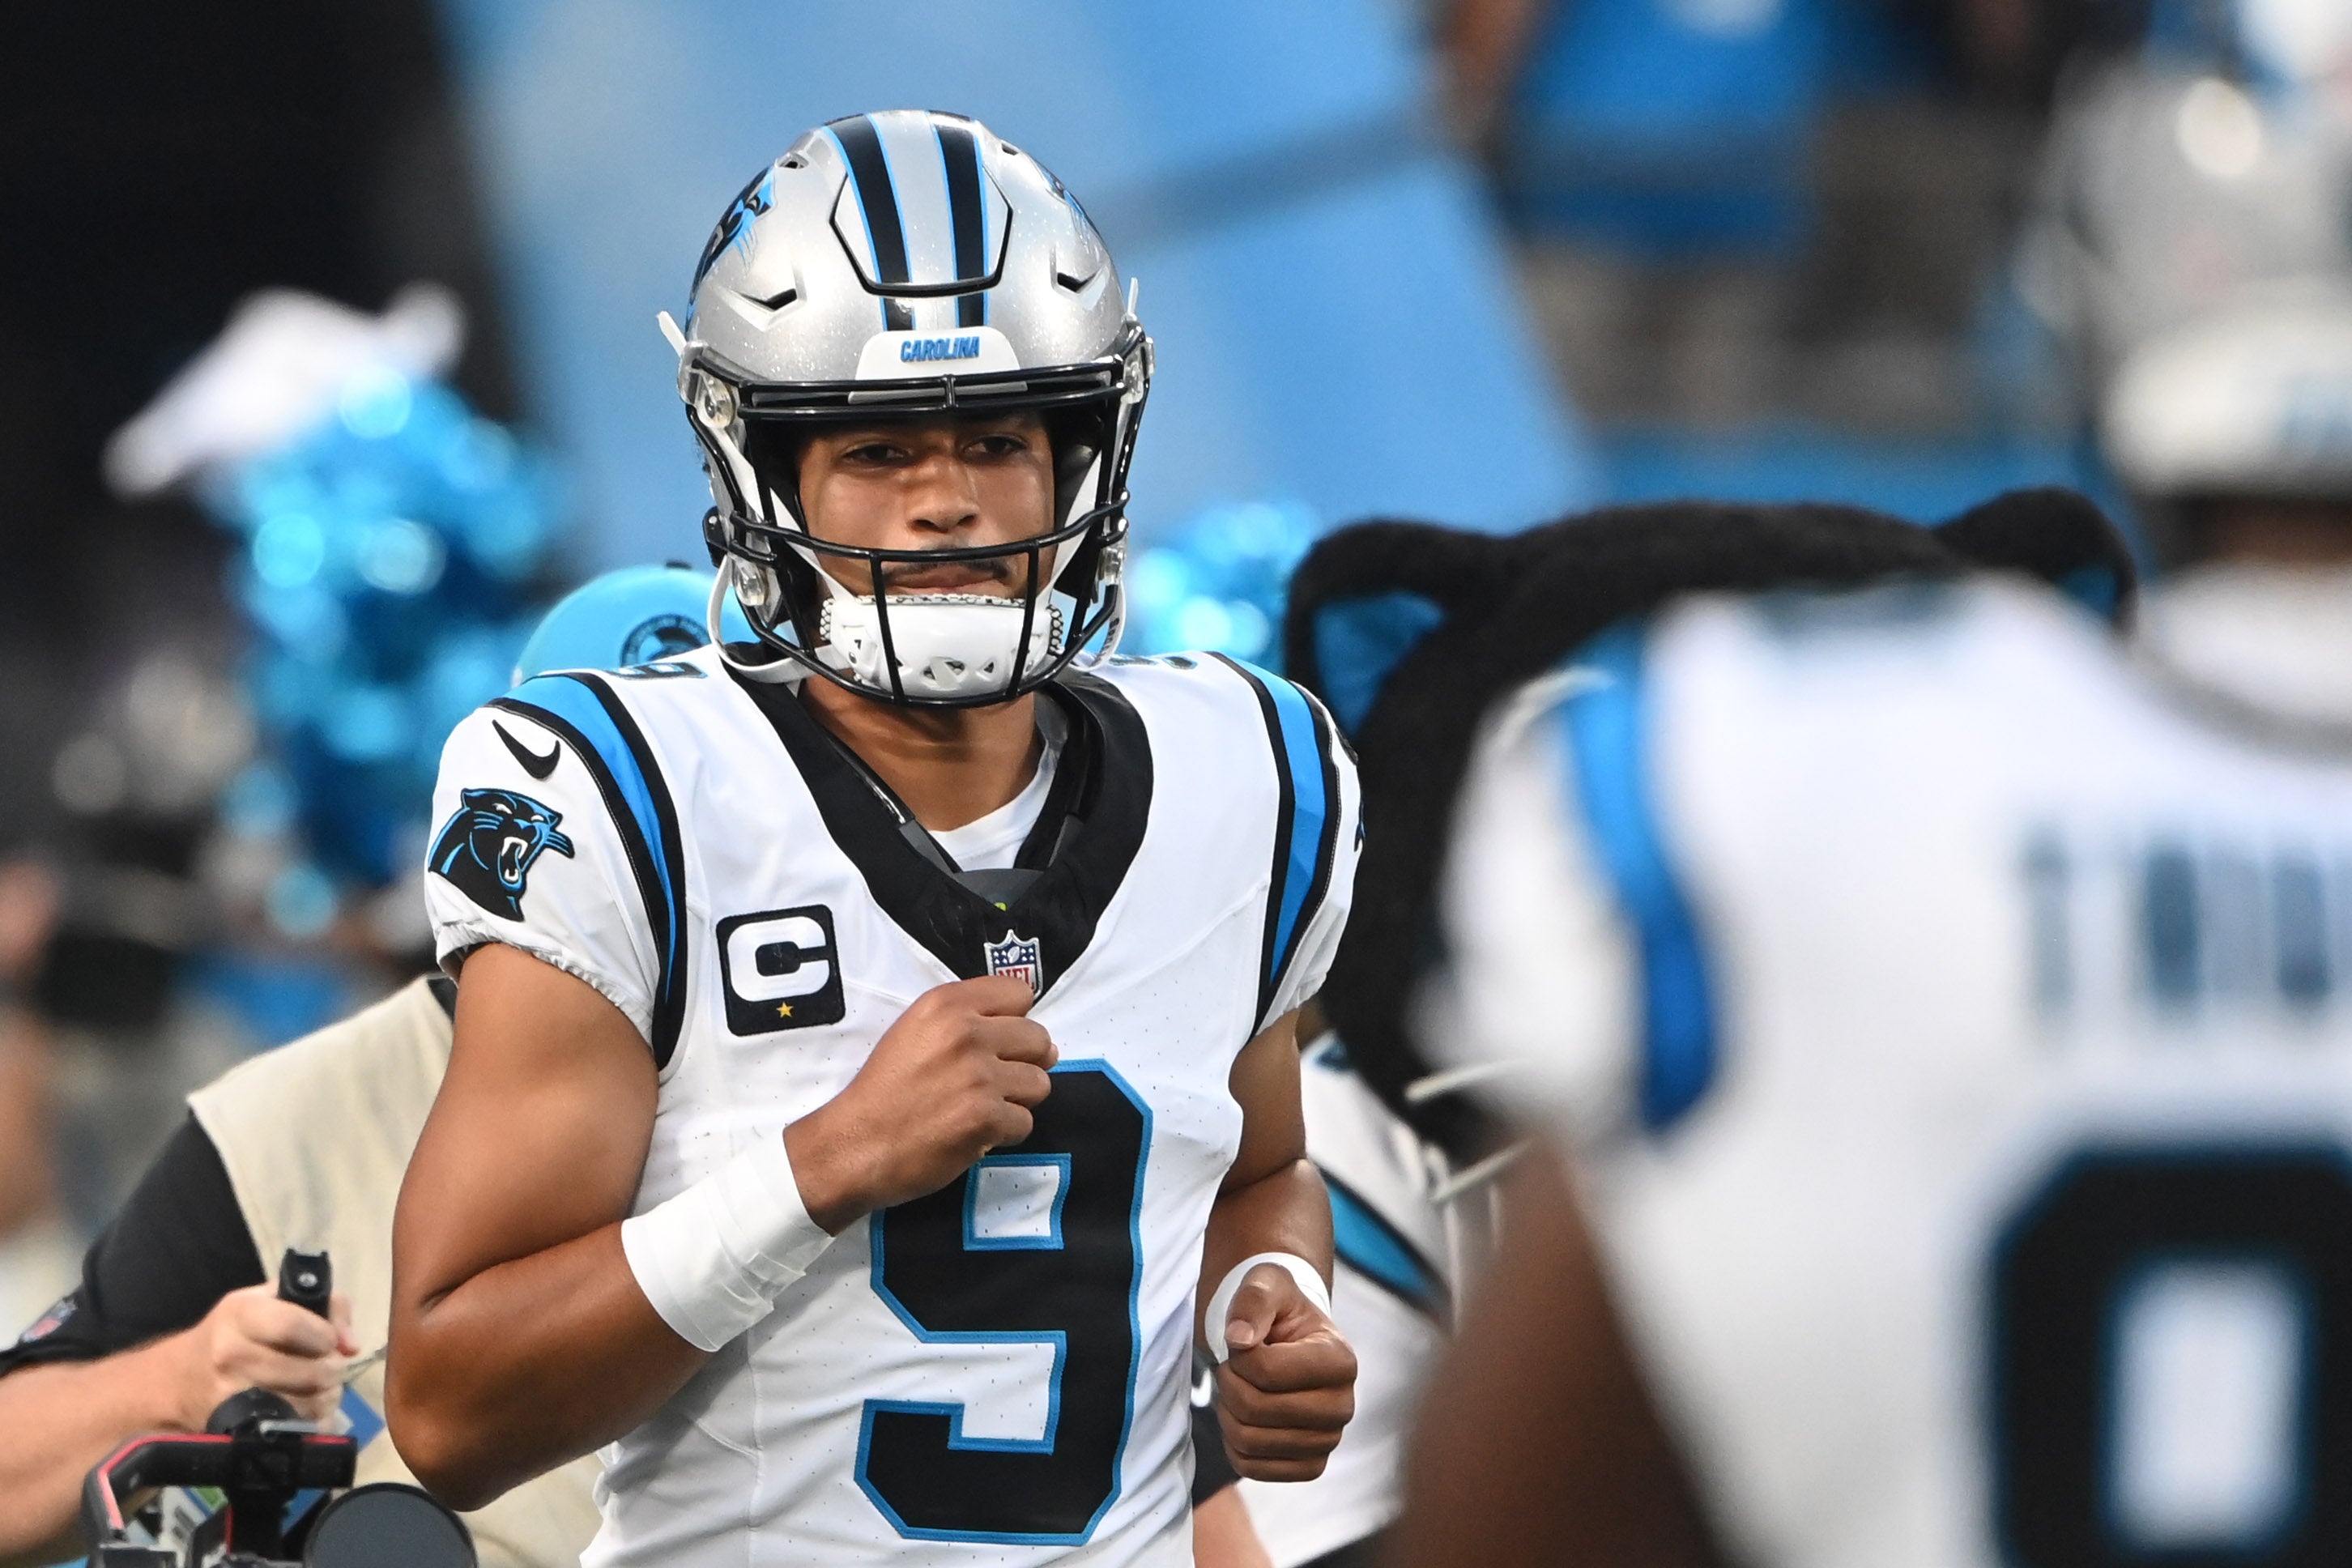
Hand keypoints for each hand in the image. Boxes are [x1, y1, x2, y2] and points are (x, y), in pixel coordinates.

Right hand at [163, 1283, 357, 1427]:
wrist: (179, 1380)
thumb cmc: (234, 1332)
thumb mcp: (269, 1299)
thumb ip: (325, 1306)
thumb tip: (351, 1345)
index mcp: (240, 1314)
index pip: (293, 1325)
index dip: (324, 1335)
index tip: (328, 1340)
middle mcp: (231, 1355)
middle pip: (310, 1371)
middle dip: (332, 1368)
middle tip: (328, 1365)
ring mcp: (231, 1396)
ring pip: (309, 1403)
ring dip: (326, 1395)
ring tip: (317, 1385)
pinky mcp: (236, 1429)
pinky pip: (298, 1430)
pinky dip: (313, 1421)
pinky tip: (306, 1408)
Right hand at [786, 975, 1055, 1230]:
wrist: (855, 1144)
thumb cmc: (885, 1090)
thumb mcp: (916, 1032)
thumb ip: (969, 1022)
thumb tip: (1044, 1043)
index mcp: (946, 1004)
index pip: (1019, 993)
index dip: (1015, 1021)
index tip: (997, 1043)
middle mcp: (966, 1033)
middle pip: (1038, 1038)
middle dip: (1025, 1063)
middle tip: (994, 1082)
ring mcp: (979, 1076)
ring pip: (1039, 1084)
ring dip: (1017, 1101)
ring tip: (982, 1108)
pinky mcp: (985, 1117)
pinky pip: (1025, 1123)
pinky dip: (1004, 1134)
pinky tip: (974, 1133)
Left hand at [1215, 1264, 1355, 1481]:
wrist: (1287, 1342)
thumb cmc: (1278, 1310)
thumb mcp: (1266, 1284)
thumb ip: (1253, 1300)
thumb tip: (1239, 1339)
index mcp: (1342, 1361)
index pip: (1267, 1372)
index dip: (1239, 1356)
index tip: (1243, 1342)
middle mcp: (1343, 1407)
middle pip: (1256, 1410)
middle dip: (1229, 1384)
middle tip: (1233, 1366)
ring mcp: (1328, 1441)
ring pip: (1249, 1442)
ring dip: (1227, 1411)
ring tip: (1239, 1387)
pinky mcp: (1308, 1466)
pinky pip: (1251, 1467)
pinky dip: (1233, 1443)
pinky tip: (1243, 1416)